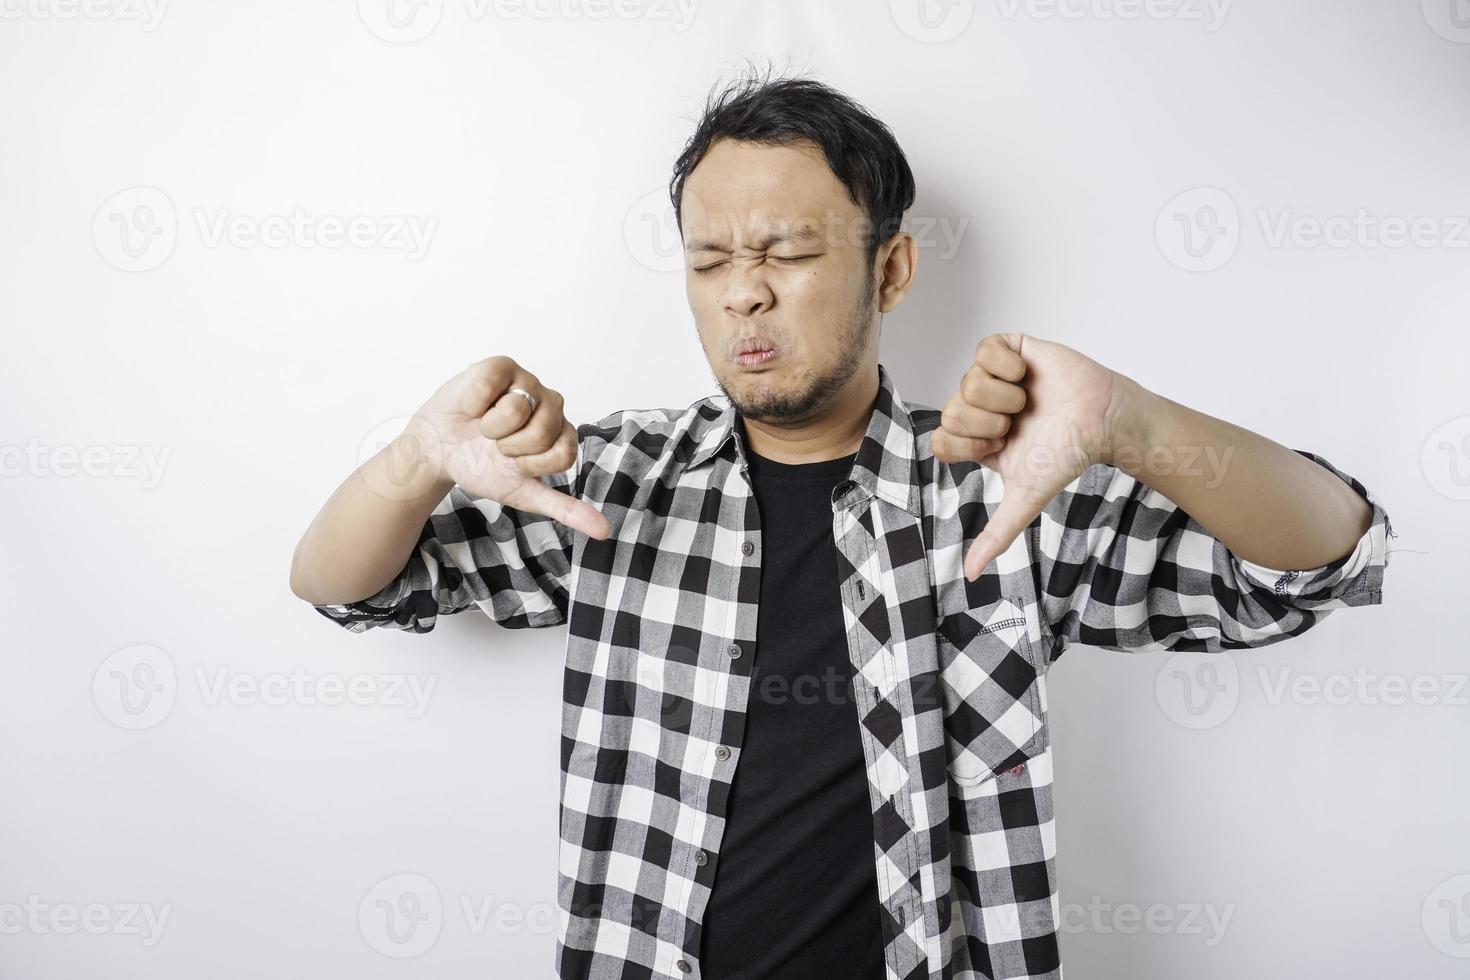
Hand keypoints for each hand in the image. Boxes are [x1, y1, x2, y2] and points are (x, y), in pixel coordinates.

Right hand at [407, 356, 612, 540]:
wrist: (438, 451)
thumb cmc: (482, 467)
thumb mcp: (524, 493)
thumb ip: (565, 509)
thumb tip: (604, 531)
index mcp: (561, 433)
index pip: (563, 454)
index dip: (531, 465)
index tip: (515, 464)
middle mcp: (550, 404)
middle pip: (542, 432)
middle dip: (508, 447)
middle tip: (496, 444)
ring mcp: (526, 381)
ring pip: (516, 409)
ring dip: (489, 427)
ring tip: (483, 425)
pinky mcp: (500, 366)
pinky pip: (490, 385)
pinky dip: (473, 403)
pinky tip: (472, 407)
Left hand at [931, 333, 1133, 579]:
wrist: (1103, 420)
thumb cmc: (1066, 455)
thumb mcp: (1025, 498)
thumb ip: (997, 534)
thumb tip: (971, 575)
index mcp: (974, 440)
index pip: (941, 440)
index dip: (970, 444)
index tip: (1002, 447)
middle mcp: (977, 408)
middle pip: (952, 411)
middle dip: (991, 423)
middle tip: (1019, 424)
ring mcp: (990, 377)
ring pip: (968, 382)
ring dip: (1004, 398)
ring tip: (1029, 402)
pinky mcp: (1008, 349)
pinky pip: (985, 349)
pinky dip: (1008, 366)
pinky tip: (1028, 376)